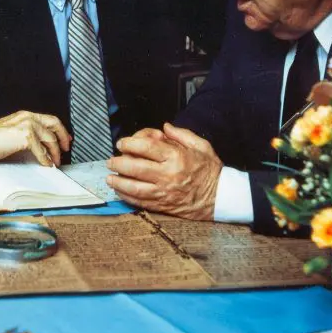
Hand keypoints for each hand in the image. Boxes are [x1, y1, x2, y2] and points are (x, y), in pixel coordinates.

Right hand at [0, 111, 70, 166]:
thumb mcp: (13, 130)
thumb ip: (27, 133)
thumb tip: (41, 146)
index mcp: (25, 115)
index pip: (49, 119)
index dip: (60, 130)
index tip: (65, 139)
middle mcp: (28, 117)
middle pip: (55, 124)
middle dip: (62, 138)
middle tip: (65, 149)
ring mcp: (27, 125)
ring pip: (50, 139)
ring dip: (55, 152)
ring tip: (55, 161)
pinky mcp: (25, 136)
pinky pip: (41, 151)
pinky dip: (45, 159)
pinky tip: (46, 164)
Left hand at [106, 123, 221, 219]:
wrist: (222, 197)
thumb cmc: (210, 171)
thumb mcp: (201, 146)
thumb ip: (181, 134)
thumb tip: (165, 127)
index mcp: (176, 157)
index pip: (146, 148)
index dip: (129, 144)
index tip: (121, 143)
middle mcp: (168, 175)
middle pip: (135, 168)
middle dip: (118, 163)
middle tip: (111, 160)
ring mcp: (165, 192)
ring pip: (134, 187)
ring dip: (118, 182)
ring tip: (109, 177)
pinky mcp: (164, 205)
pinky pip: (140, 201)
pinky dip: (127, 196)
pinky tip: (119, 191)